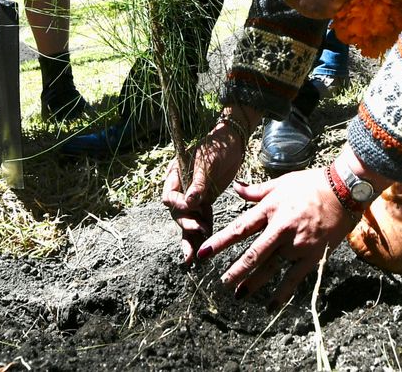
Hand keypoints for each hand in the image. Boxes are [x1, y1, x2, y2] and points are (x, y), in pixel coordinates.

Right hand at [162, 113, 252, 263]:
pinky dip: (201, 232)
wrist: (232, 142)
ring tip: (190, 259)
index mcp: (175, 174)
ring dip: (190, 237)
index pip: (169, 196)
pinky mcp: (205, 202)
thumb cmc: (217, 146)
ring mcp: (192, 196)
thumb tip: (189, 202)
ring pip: (187, 220)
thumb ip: (198, 183)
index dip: (178, 205)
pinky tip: (203, 248)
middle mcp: (181, 188)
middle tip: (198, 234)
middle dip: (186, 225)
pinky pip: (200, 219)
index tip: (192, 208)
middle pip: (177, 212)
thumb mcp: (207, 162)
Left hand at [195, 167, 361, 307]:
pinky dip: (282, 294)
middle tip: (222, 282)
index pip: (240, 228)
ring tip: (238, 295)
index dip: (220, 241)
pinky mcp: (312, 255)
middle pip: (254, 253)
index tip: (203, 253)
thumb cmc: (311, 184)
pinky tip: (270, 306)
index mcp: (270, 209)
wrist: (344, 190)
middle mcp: (281, 228)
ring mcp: (297, 244)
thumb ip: (256, 191)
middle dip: (236, 269)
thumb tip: (235, 188)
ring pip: (271, 267)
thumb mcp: (281, 183)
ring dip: (253, 283)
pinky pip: (294, 278)